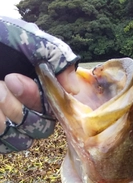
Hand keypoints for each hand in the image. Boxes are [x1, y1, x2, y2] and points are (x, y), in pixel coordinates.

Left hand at [0, 16, 80, 152]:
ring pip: (24, 140)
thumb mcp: (22, 38)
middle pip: (41, 128)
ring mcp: (12, 125)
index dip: (37, 98)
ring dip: (6, 115)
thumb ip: (52, 55)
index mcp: (38, 88)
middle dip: (19, 107)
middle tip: (2, 83)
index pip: (54, 108)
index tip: (13, 79)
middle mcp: (27, 109)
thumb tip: (74, 89)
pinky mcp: (0, 136)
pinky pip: (7, 144)